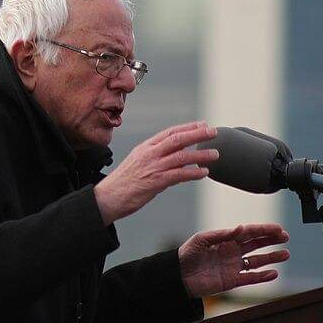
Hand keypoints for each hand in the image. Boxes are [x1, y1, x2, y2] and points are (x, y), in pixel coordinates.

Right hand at [93, 122, 218, 224]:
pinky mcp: (155, 181)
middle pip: (178, 139)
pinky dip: (193, 173)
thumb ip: (156, 159)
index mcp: (145, 147)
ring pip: (182, 156)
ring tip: (215, 154)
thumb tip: (177, 161)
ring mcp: (153, 167)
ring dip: (201, 155)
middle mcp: (150, 154)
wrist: (107, 197)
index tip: (203, 125)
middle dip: (198, 134)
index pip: (170, 132)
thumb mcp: (138, 164)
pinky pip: (179, 175)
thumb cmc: (123, 184)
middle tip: (214, 132)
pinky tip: (204, 173)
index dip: (188, 127)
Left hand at [178, 223, 289, 297]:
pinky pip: (250, 278)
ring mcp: (233, 266)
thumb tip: (241, 227)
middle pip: (256, 244)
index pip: (249, 232)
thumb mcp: (203, 239)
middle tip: (285, 237)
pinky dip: (262, 276)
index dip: (263, 230)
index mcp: (226, 239)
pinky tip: (274, 273)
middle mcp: (232, 252)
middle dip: (271, 240)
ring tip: (285, 254)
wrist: (178, 276)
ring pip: (257, 261)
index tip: (277, 229)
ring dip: (271, 258)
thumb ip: (223, 234)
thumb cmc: (187, 254)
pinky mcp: (232, 281)